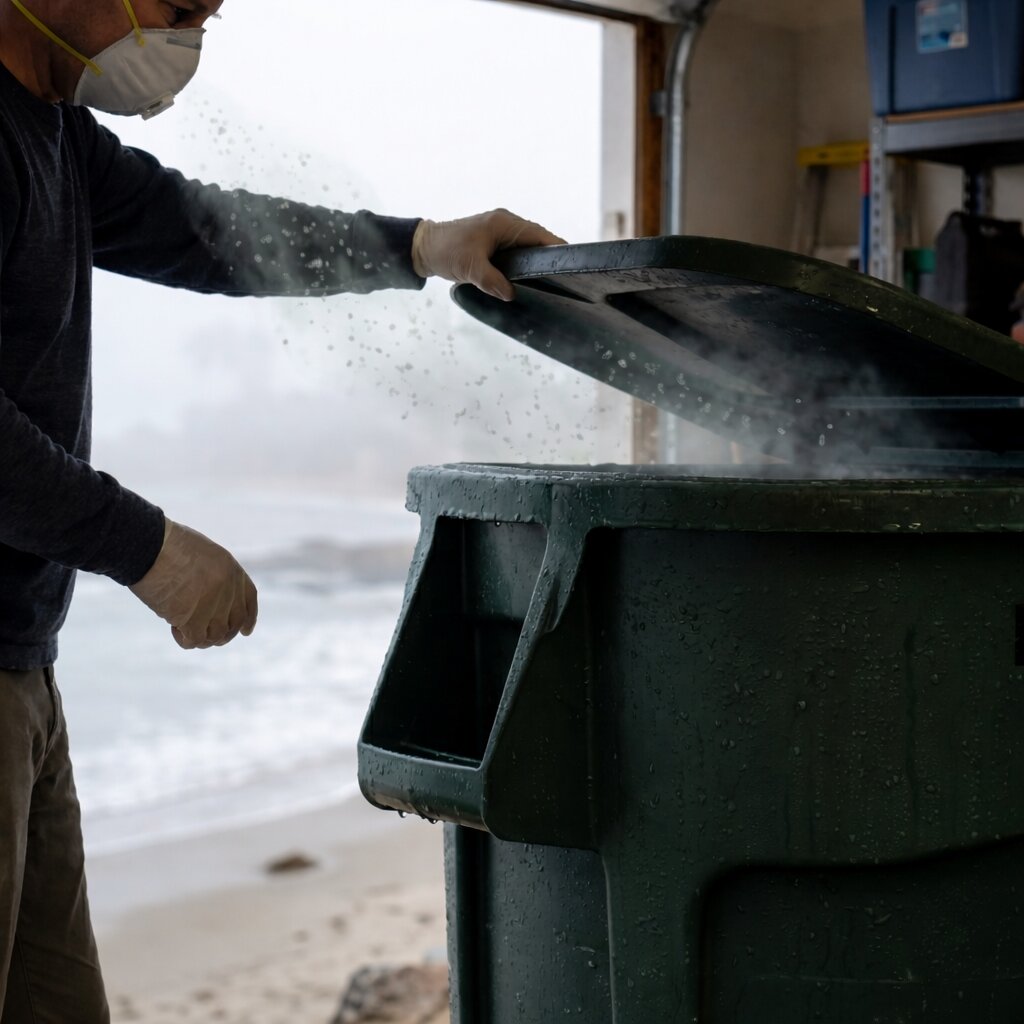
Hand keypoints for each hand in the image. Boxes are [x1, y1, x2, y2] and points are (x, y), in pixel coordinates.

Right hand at [129, 519, 257, 649]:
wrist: (146, 545)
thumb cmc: (164, 544)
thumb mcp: (201, 554)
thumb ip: (211, 576)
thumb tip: (205, 601)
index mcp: (231, 569)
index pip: (249, 599)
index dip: (248, 618)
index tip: (245, 632)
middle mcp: (228, 588)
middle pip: (234, 622)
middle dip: (222, 634)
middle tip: (202, 633)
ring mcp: (212, 604)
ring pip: (216, 635)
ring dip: (201, 636)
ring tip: (181, 626)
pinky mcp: (193, 619)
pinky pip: (195, 640)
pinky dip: (184, 639)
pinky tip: (174, 628)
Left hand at [411, 209, 565, 301]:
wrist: (423, 248)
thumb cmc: (446, 251)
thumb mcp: (470, 269)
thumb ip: (492, 281)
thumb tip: (511, 295)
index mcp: (505, 224)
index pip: (540, 235)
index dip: (557, 249)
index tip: (572, 265)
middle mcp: (506, 224)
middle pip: (538, 240)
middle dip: (550, 257)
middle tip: (565, 279)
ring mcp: (501, 232)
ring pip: (528, 247)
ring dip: (537, 262)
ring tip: (553, 280)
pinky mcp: (494, 242)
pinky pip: (517, 252)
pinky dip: (524, 264)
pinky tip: (530, 279)